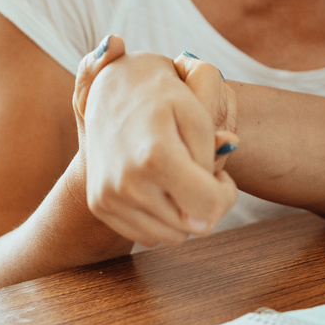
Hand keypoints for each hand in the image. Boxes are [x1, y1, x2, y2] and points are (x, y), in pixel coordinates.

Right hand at [72, 36, 237, 246]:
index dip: (225, 194)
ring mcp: (109, 197)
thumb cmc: (162, 96)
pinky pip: (146, 235)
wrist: (110, 86)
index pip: (209, 207)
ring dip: (183, 214)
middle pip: (192, 228)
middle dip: (206, 204)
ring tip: (179, 177)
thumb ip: (212, 161)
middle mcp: (127, 183)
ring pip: (171, 238)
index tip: (220, 174)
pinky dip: (160, 218)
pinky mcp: (99, 205)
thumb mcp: (197, 114)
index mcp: (155, 157)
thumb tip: (214, 207)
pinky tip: (158, 185)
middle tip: (199, 171)